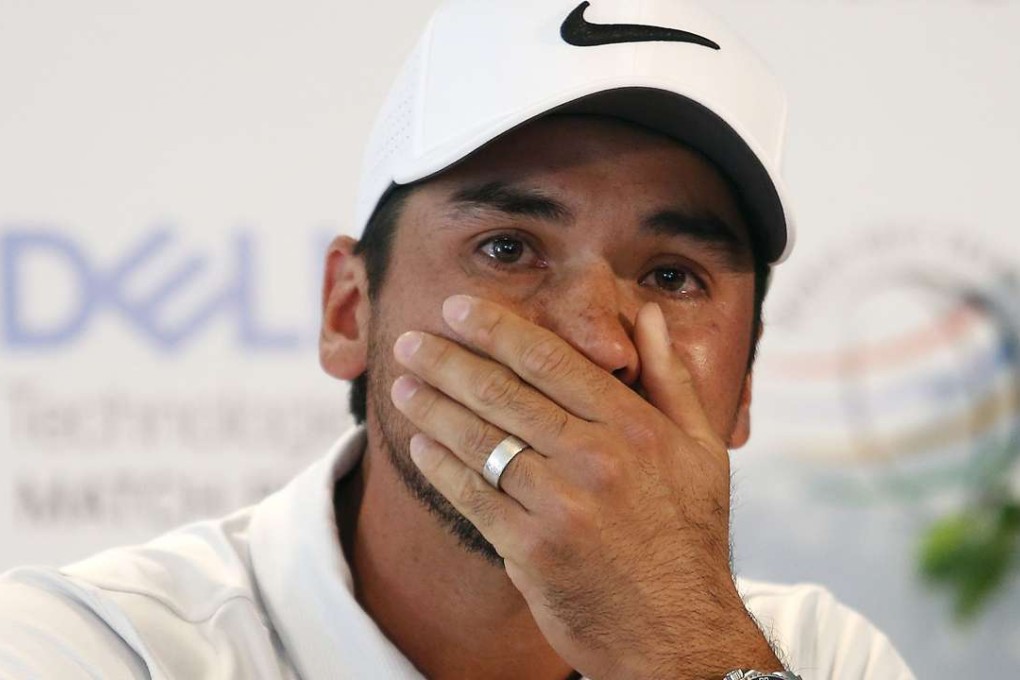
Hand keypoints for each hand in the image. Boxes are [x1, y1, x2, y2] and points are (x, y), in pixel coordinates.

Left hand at [390, 294, 779, 678]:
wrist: (678, 633)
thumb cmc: (689, 537)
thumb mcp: (703, 451)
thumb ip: (672, 377)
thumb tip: (645, 314)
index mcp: (635, 427)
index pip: (550, 360)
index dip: (495, 329)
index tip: (457, 309)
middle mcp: (596, 458)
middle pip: (504, 393)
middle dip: (447, 361)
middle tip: (410, 341)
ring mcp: (561, 505)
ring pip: (480, 440)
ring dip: (433, 407)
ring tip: (402, 386)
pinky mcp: (531, 549)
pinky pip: (472, 494)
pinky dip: (441, 466)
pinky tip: (420, 444)